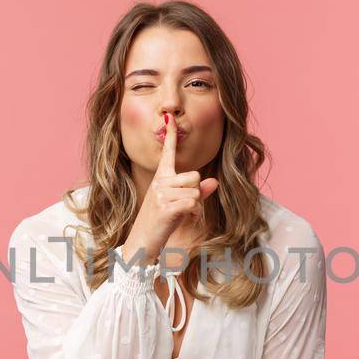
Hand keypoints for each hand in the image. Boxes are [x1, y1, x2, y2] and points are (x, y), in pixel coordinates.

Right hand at [120, 112, 218, 265]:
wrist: (143, 241)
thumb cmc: (162, 222)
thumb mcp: (179, 204)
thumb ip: (197, 192)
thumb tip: (214, 182)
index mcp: (161, 178)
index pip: (167, 153)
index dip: (170, 135)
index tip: (169, 117)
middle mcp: (159, 182)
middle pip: (194, 176)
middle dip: (196, 192)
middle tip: (185, 206)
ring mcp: (161, 194)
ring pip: (195, 190)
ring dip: (195, 205)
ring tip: (183, 214)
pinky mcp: (166, 207)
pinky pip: (192, 202)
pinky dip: (194, 213)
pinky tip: (186, 219)